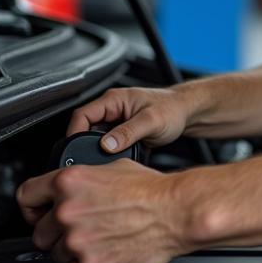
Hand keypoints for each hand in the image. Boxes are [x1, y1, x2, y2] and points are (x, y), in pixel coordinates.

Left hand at [16, 160, 189, 262]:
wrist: (177, 210)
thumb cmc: (154, 190)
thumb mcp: (114, 167)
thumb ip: (84, 180)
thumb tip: (75, 189)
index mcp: (69, 182)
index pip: (25, 196)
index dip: (32, 208)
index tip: (38, 215)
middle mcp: (68, 211)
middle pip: (39, 233)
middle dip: (58, 235)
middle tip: (82, 232)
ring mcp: (77, 240)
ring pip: (57, 257)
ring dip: (74, 255)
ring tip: (101, 245)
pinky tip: (102, 262)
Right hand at [67, 86, 190, 154]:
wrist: (187, 112)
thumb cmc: (172, 108)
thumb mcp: (151, 121)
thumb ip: (128, 132)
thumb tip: (107, 145)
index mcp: (114, 100)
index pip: (82, 115)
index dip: (74, 132)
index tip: (75, 149)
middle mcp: (112, 109)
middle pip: (86, 128)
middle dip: (84, 145)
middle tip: (88, 161)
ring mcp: (117, 122)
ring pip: (96, 139)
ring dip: (98, 151)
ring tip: (104, 163)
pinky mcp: (123, 134)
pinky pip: (108, 146)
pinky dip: (110, 155)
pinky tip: (116, 163)